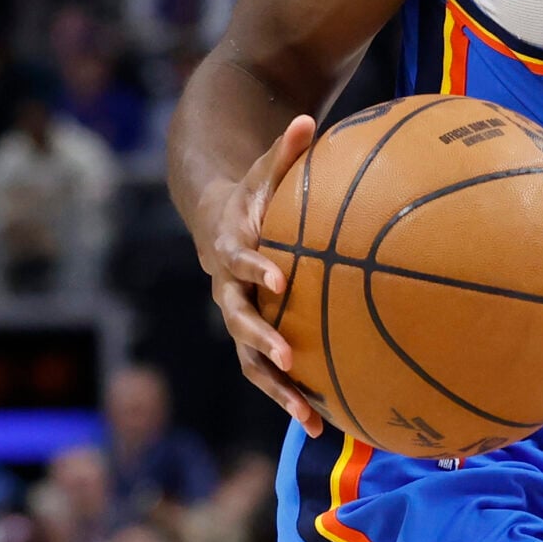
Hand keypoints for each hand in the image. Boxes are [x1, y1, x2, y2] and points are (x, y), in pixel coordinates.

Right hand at [195, 116, 322, 435]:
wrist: (220, 222)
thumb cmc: (255, 193)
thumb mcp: (266, 169)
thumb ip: (286, 150)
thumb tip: (307, 118)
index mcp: (232, 251)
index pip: (242, 260)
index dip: (257, 268)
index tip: (280, 277)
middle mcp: (229, 291)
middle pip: (238, 320)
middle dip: (261, 339)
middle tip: (288, 355)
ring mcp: (239, 319)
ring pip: (251, 361)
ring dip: (277, 389)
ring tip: (309, 416)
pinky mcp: (254, 338)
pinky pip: (268, 374)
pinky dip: (290, 397)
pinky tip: (323, 423)